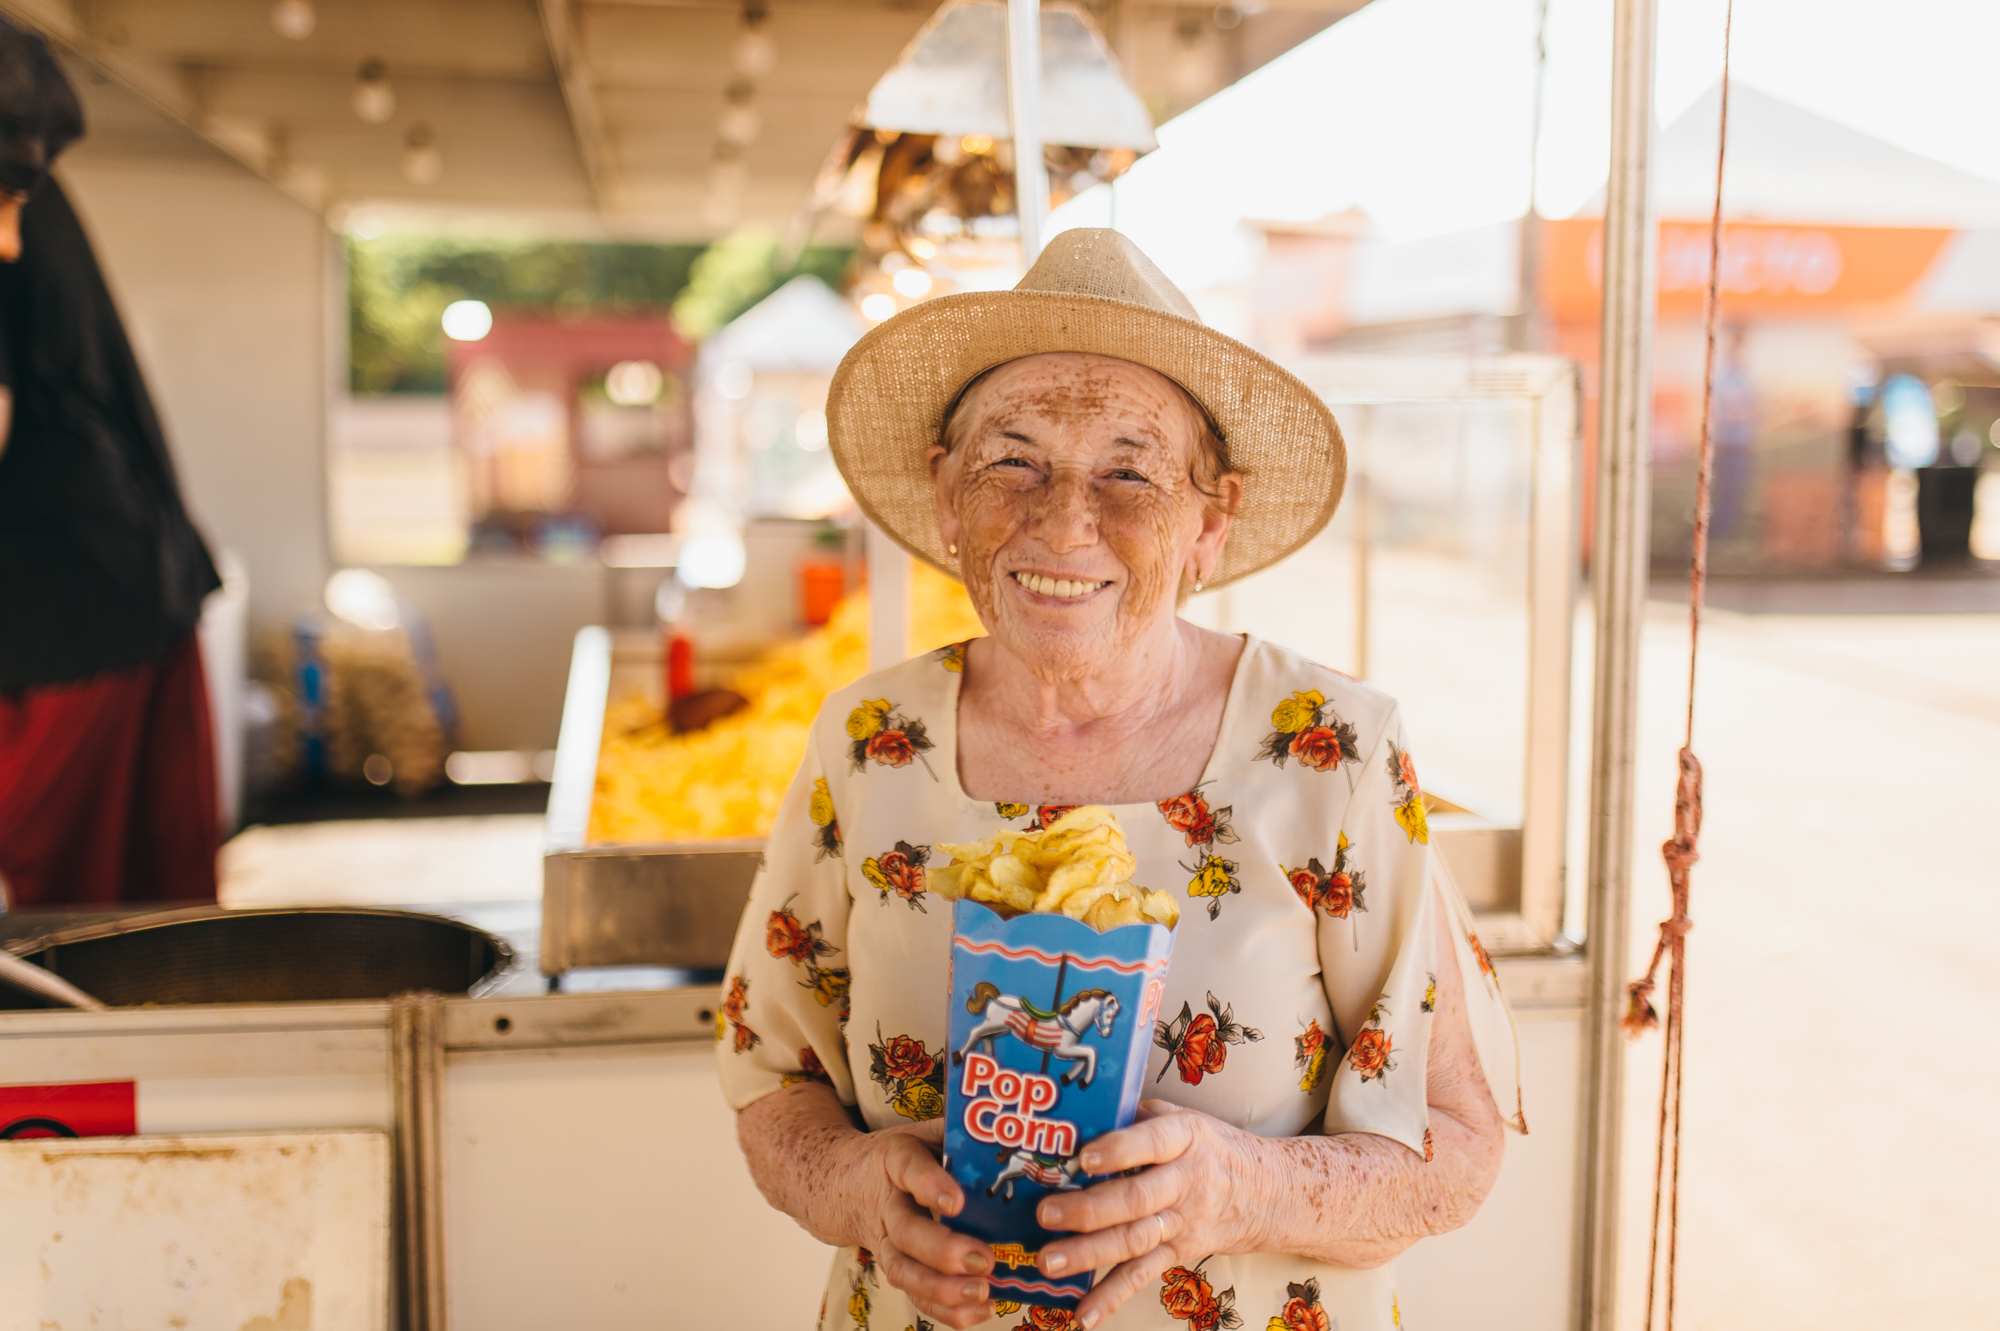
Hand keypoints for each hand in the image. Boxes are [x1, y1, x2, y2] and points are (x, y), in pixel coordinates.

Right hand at [843, 1117, 998, 1329]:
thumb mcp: (924, 1132)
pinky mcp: (896, 1267)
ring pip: (904, 1270)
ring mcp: (886, 1241)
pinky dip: (945, 1310)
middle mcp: (887, 1203)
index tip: (957, 1201)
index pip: (909, 1169)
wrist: (847, 1183)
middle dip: (943, 1250)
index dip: (930, 1185)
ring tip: (981, 1291)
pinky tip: (979, 1309)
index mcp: (895, 1159)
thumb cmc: (903, 1156)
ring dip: (942, 1288)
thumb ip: (959, 1131)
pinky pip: (915, 1294)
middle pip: (905, 1231)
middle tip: (984, 1259)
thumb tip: (1013, 1126)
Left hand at [1032, 1102, 1267, 1328]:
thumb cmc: (1212, 1148)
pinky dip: (1111, 1296)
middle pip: (1136, 1199)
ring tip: (1050, 1261)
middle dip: (1088, 1210)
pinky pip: (1142, 1275)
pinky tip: (1084, 1314)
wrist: (1266, 1193)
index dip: (1119, 1150)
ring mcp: (1181, 1222)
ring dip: (1089, 1254)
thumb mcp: (1185, 1118)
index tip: (1085, 1158)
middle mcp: (1184, 1182)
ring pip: (1133, 1240)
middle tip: (1047, 1214)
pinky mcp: (1177, 1252)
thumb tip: (1084, 1111)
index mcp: (1185, 1138)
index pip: (1152, 1142)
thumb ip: (1138, 1115)